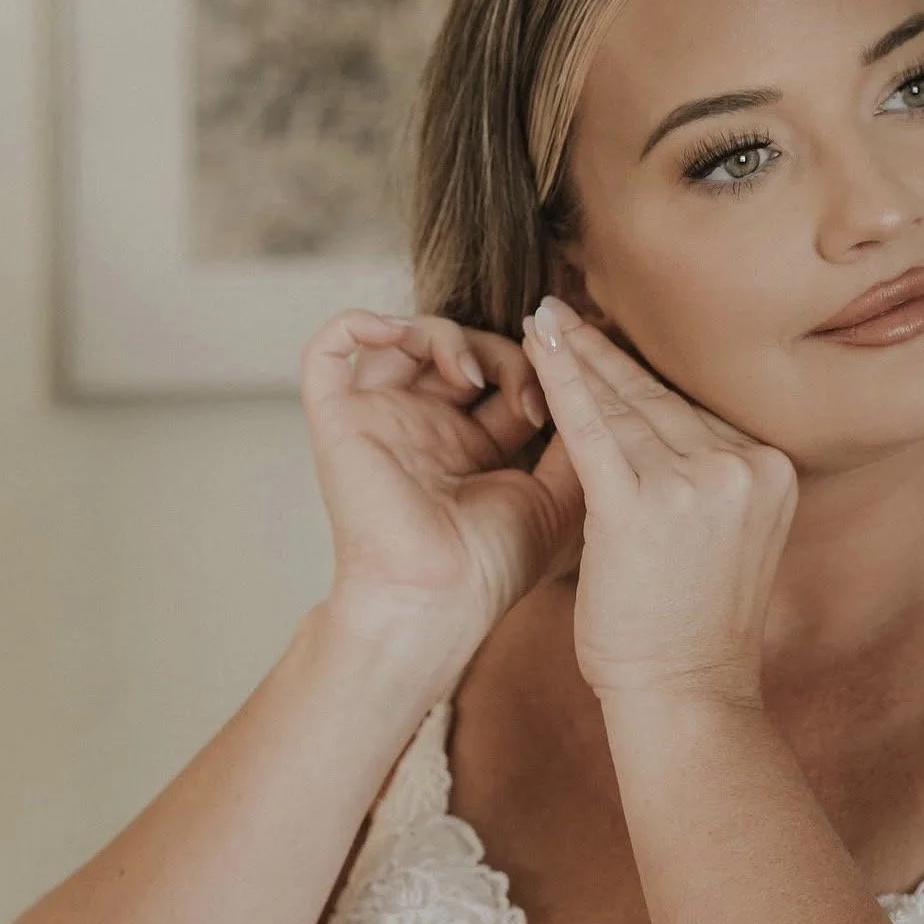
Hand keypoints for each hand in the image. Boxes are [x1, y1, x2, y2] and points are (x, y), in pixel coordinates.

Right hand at [300, 307, 586, 634]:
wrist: (441, 601)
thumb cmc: (494, 565)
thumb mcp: (556, 495)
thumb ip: (576, 440)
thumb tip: (594, 386)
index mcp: (469, 445)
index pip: (499, 375)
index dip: (534, 366)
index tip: (568, 388)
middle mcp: (423, 428)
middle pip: (455, 350)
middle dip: (500, 350)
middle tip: (529, 394)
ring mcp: (380, 421)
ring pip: (402, 339)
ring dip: (445, 336)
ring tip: (472, 376)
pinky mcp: (340, 421)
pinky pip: (329, 350)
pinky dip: (358, 323)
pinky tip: (396, 332)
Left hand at [519, 296, 797, 704]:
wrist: (687, 691)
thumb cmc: (692, 626)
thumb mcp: (726, 538)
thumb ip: (708, 480)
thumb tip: (660, 427)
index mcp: (770, 469)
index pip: (693, 410)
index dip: (642, 373)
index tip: (611, 338)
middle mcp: (742, 466)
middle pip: (658, 399)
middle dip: (604, 352)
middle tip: (564, 309)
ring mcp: (696, 482)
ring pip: (623, 408)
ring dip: (575, 359)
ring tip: (542, 323)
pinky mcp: (641, 505)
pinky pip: (592, 429)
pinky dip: (561, 380)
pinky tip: (538, 342)